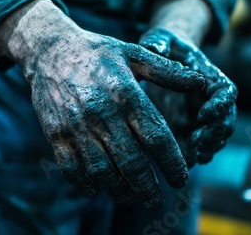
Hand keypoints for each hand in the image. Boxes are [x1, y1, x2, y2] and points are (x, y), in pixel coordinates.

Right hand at [0, 0, 205, 209]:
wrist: (49, 50)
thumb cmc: (97, 52)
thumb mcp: (134, 53)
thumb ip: (167, 72)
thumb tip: (201, 83)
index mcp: (126, 94)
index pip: (156, 137)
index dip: (172, 163)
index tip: (180, 179)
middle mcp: (102, 113)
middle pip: (131, 163)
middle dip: (148, 187)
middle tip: (156, 200)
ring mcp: (76, 125)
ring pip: (102, 171)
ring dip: (119, 190)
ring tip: (130, 198)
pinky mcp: (55, 133)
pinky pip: (70, 168)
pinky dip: (84, 184)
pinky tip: (96, 189)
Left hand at [140, 27, 236, 165]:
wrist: (164, 56)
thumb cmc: (165, 44)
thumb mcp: (161, 39)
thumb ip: (159, 42)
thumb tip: (154, 48)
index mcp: (209, 76)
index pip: (225, 91)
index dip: (219, 104)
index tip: (205, 114)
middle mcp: (210, 98)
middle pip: (225, 119)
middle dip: (215, 134)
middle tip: (199, 144)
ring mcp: (201, 115)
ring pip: (215, 136)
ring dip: (207, 148)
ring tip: (194, 158)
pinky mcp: (189, 127)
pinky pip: (197, 145)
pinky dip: (194, 155)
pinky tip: (184, 163)